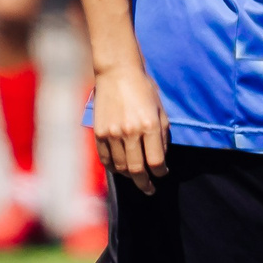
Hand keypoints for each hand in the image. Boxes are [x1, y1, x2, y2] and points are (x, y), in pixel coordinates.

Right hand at [91, 61, 169, 192]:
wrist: (117, 73)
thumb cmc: (143, 89)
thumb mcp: (160, 110)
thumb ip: (162, 136)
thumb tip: (160, 159)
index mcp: (149, 126)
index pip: (156, 161)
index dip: (161, 172)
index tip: (163, 174)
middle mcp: (130, 132)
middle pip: (137, 170)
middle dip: (145, 184)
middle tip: (149, 189)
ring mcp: (112, 134)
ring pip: (121, 167)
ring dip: (130, 177)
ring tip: (136, 179)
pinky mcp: (99, 133)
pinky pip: (106, 159)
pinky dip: (113, 168)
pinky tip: (120, 170)